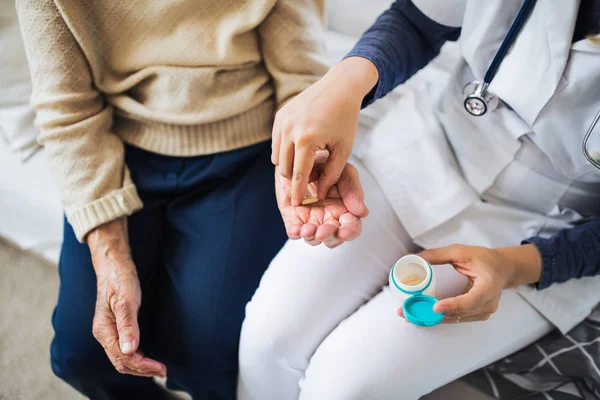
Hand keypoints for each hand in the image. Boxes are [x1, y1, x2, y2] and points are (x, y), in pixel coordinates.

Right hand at [87, 217, 166, 377]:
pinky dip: (135, 358)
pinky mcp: (114, 328)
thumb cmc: (120, 280)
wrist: (114, 266)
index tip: (160, 368)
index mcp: (103, 330)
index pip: (123, 357)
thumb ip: (128, 326)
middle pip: (121, 362)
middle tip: (163, 371)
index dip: (142, 366)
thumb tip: (130, 351)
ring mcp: (108, 332)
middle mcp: (103, 334)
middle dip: (142, 370)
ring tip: (157, 369)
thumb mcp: (126, 301)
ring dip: (139, 366)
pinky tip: (147, 358)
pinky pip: (123, 350)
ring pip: (121, 358)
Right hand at [271, 57, 378, 205]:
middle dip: (293, 179)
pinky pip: (276, 143)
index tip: (297, 204)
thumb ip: (332, 174)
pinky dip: (284, 152)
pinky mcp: (279, 116)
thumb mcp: (343, 149)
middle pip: (284, 168)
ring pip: (276, 157)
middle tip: (305, 184)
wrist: (339, 87)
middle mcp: (290, 130)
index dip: (298, 192)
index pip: (299, 174)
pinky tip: (298, 151)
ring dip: (287, 166)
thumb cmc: (345, 119)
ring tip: (302, 167)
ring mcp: (282, 122)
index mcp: (307, 140)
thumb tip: (320, 194)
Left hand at [275, 161, 368, 247]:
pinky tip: (297, 229)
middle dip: (328, 236)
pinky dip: (296, 232)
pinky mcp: (294, 218)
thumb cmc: (327, 165)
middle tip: (322, 231)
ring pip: (313, 238)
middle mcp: (329, 220)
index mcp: (345, 211)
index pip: (351, 228)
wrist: (301, 156)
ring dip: (311, 237)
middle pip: (332, 238)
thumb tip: (363, 213)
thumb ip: (353, 191)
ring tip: (307, 229)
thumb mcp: (344, 172)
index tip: (344, 232)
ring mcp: (311, 221)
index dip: (349, 232)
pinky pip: (294, 231)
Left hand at [397, 244, 541, 322]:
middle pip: (460, 313)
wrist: (502, 268)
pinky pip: (457, 318)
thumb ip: (438, 254)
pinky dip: (441, 316)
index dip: (453, 305)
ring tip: (411, 314)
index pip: (471, 300)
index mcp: (489, 286)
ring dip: (434, 317)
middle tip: (410, 312)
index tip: (436, 307)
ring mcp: (484, 312)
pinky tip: (424, 314)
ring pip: (456, 319)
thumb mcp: (461, 251)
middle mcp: (488, 303)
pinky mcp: (477, 315)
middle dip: (434, 313)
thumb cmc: (485, 259)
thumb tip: (414, 257)